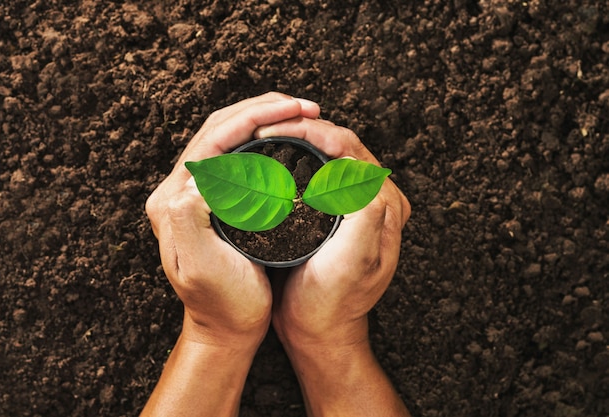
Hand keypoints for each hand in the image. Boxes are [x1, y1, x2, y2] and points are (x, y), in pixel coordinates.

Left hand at [141, 92, 320, 416]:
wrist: (225, 330)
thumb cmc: (222, 304)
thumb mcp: (202, 268)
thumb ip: (188, 218)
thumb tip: (198, 174)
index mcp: (174, 200)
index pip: (212, 138)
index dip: (254, 117)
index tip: (294, 110)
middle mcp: (179, 191)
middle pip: (219, 128)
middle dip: (261, 108)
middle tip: (303, 104)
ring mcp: (196, 193)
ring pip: (228, 137)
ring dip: (263, 118)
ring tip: (299, 113)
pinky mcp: (213, 201)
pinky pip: (236, 155)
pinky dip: (262, 137)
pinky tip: (286, 137)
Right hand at [256, 118, 411, 416]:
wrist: (319, 329)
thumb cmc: (332, 302)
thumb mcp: (351, 264)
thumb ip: (363, 217)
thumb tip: (357, 172)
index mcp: (384, 205)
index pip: (351, 151)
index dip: (314, 132)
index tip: (275, 128)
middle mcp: (377, 200)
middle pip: (343, 146)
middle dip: (305, 127)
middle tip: (266, 124)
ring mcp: (358, 205)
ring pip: (331, 155)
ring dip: (301, 138)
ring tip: (267, 132)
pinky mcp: (339, 212)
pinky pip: (321, 170)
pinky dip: (299, 156)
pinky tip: (276, 155)